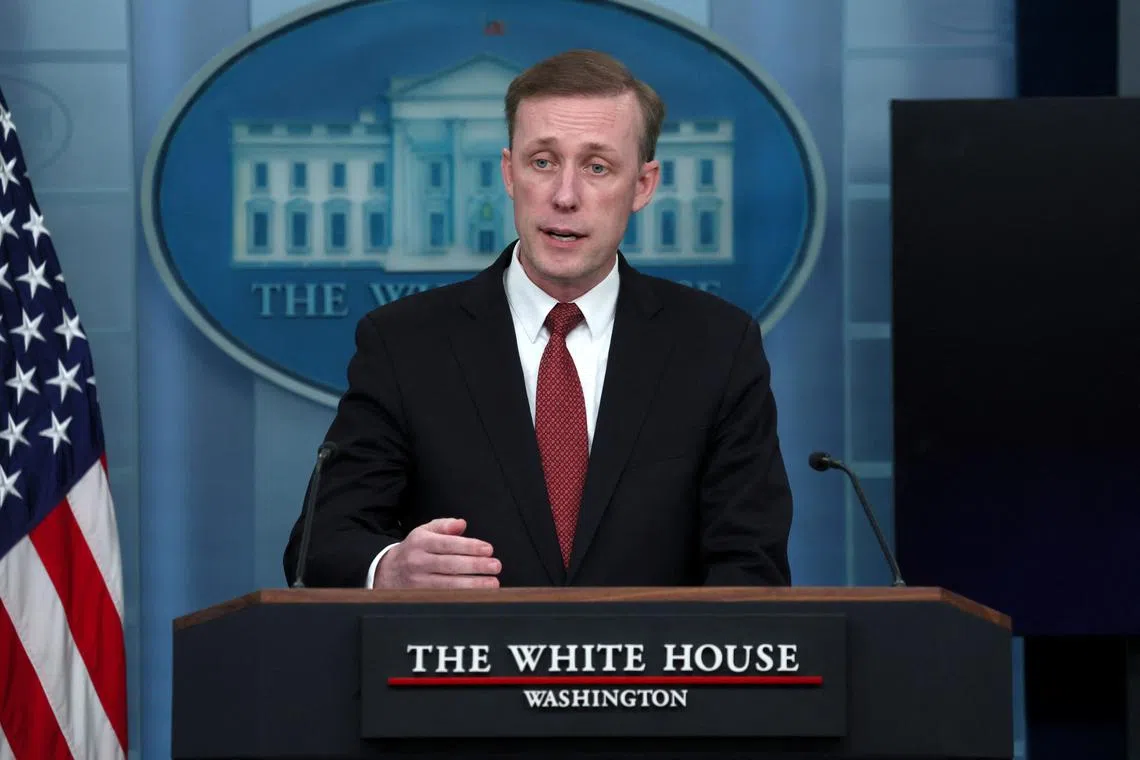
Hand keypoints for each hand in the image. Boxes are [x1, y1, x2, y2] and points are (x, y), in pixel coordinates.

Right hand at [375, 518, 500, 588]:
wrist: (386, 572)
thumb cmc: (413, 550)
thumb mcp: (424, 532)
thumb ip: (444, 526)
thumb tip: (461, 523)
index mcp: (420, 542)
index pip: (448, 544)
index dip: (469, 546)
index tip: (488, 549)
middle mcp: (418, 562)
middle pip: (450, 565)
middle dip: (476, 566)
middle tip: (495, 566)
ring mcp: (418, 582)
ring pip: (448, 585)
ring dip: (473, 585)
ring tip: (492, 583)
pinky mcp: (420, 597)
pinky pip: (444, 598)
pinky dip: (462, 597)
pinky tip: (477, 596)